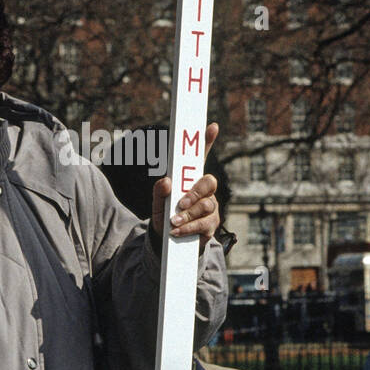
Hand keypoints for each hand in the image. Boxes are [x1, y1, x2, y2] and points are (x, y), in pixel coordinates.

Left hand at [151, 122, 219, 252]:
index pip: (200, 158)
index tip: (211, 126)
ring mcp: (210, 208)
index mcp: (190, 181)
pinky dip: (189, 227)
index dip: (207, 141)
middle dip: (195, 192)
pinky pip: (205, 223)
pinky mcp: (211, 225)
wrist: (168, 244)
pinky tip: (177, 231)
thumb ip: (159, 192)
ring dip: (189, 213)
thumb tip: (166, 181)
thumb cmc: (164, 217)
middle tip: (181, 202)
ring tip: (174, 221)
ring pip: (207, 205)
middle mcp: (204, 192)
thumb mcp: (158, 204)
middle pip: (209, 182)